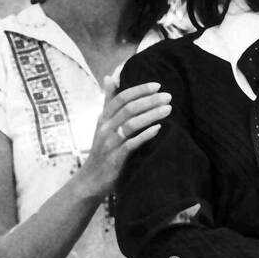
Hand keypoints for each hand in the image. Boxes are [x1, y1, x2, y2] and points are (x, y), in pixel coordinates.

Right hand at [76, 77, 170, 204]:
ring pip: (131, 124)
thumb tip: (109, 77)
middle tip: (168, 96)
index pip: (121, 98)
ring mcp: (110, 144)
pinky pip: (131, 144)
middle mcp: (105, 128)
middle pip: (129, 109)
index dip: (139, 90)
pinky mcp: (115, 159)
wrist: (90, 180)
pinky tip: (158, 129)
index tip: (157, 85)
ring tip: (168, 110)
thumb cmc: (101, 150)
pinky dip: (145, 135)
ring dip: (151, 115)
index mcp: (103, 118)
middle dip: (150, 101)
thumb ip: (108, 102)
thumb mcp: (102, 124)